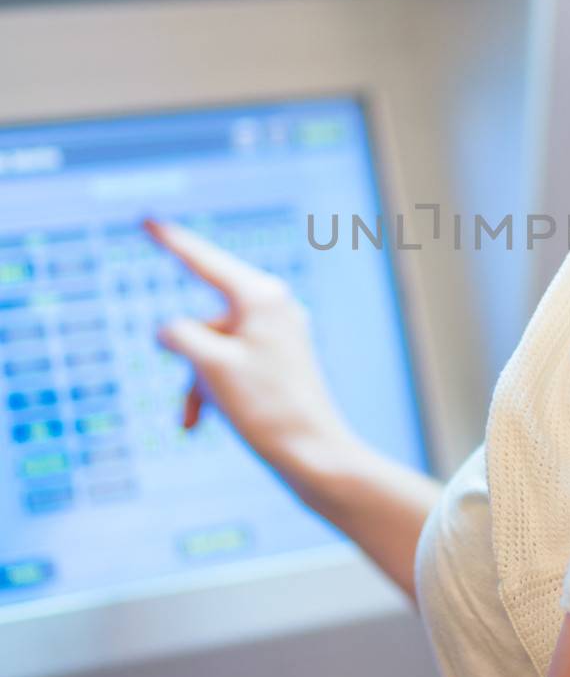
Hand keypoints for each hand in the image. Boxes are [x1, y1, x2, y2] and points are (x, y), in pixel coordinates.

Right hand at [141, 216, 353, 485]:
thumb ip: (180, 336)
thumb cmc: (266, 408)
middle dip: (187, 362)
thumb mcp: (209, 366)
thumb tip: (169, 330)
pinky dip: (213, 390)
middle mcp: (274, 307)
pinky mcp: (280, 362)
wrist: (315, 456)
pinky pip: (230, 367)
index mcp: (260, 296)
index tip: (146, 220)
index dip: (170, 241)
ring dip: (197, 384)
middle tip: (195, 405)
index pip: (204, 261)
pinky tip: (204, 423)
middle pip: (203, 322)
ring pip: (212, 350)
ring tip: (200, 420)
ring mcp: (279, 335)